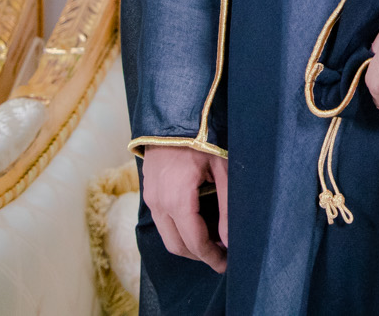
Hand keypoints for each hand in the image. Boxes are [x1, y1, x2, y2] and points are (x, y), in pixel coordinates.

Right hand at [142, 144, 227, 271]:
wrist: (173, 115)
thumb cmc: (203, 138)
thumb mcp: (223, 169)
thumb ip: (227, 207)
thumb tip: (229, 241)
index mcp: (177, 199)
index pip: (194, 242)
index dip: (211, 257)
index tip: (227, 264)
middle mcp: (158, 203)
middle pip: (177, 245)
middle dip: (199, 255)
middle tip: (222, 255)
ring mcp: (150, 198)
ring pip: (167, 236)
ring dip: (188, 244)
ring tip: (212, 241)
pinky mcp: (148, 192)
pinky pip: (161, 221)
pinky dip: (178, 230)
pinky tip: (197, 225)